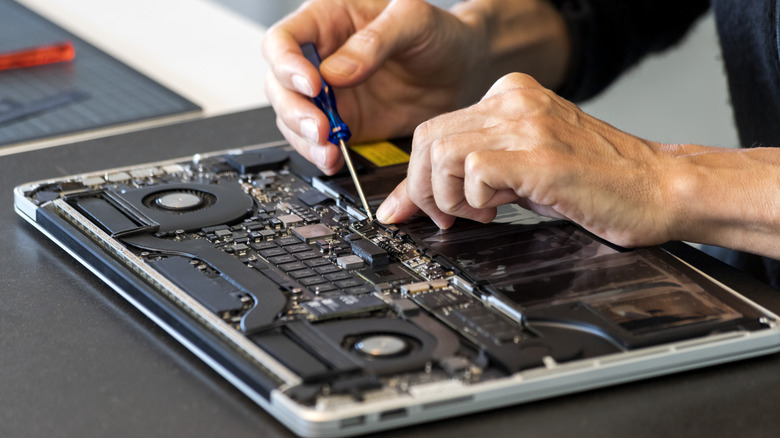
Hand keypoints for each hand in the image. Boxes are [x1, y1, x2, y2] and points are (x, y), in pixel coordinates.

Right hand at [262, 0, 487, 174]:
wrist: (464, 70)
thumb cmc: (439, 34)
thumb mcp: (413, 21)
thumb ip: (375, 41)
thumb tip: (337, 72)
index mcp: (328, 21)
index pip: (283, 40)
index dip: (287, 64)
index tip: (313, 85)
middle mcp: (321, 59)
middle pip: (279, 84)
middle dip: (294, 110)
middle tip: (319, 127)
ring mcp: (331, 94)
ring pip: (292, 118)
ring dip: (304, 138)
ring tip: (329, 149)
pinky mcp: (345, 123)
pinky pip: (318, 142)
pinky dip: (321, 153)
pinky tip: (335, 158)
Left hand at [377, 72, 684, 247]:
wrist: (660, 188)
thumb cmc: (599, 183)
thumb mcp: (525, 169)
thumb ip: (475, 173)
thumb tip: (422, 201)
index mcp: (511, 97)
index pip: (434, 128)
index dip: (416, 175)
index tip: (412, 208)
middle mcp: (515, 102)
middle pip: (427, 138)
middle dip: (423, 189)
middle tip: (448, 216)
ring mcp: (528, 125)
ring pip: (442, 151)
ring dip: (447, 195)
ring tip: (478, 213)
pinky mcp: (541, 155)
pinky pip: (475, 169)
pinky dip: (475, 199)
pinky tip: (500, 209)